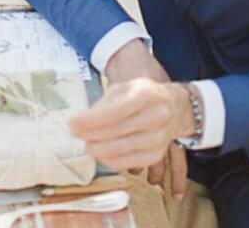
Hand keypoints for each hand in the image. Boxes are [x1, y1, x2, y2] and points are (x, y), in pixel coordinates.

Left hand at [70, 78, 192, 196]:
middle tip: (74, 133)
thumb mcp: (124, 88)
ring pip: (125, 148)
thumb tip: (82, 121)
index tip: (72, 122)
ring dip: (101, 149)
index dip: (92, 119)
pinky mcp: (158, 153)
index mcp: (147, 94)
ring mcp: (161, 137)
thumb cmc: (143, 95)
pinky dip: (113, 160)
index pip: (116, 110)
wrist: (176, 107)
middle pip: (119, 130)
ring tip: (85, 145)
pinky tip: (100, 155)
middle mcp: (157, 116)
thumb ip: (105, 103)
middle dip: (92, 134)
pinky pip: (133, 161)